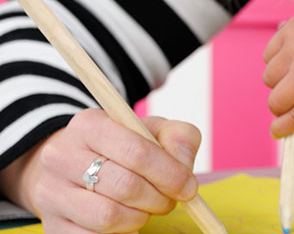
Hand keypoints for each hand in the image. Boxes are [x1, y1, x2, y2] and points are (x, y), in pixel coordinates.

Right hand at [0, 109, 200, 232]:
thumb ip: (179, 138)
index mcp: (89, 125)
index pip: (137, 151)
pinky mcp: (52, 224)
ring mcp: (51, 192)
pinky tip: (127, 221)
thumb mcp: (154, 131)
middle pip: (125, 186)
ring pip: (108, 217)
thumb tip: (183, 167)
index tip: (188, 187)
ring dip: (139, 218)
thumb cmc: (124, 148)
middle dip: (158, 198)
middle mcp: (61, 156)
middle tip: (168, 200)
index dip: (170, 173)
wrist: (75, 168)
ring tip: (145, 209)